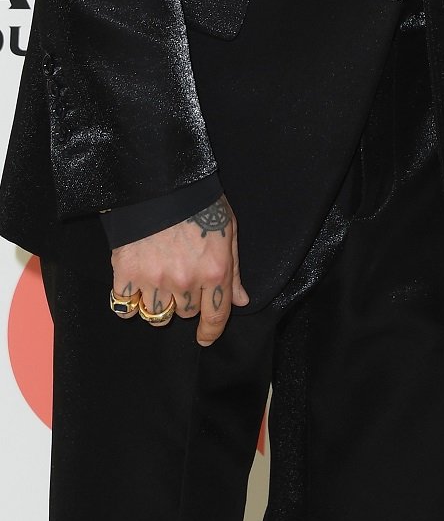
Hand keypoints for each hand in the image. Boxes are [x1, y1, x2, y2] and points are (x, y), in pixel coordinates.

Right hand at [110, 195, 248, 344]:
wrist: (161, 181)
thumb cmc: (200, 202)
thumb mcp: (229, 230)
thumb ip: (233, 270)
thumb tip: (240, 301)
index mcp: (215, 271)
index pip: (215, 317)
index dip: (211, 332)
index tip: (205, 338)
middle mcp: (186, 281)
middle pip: (186, 314)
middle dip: (186, 301)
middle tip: (181, 277)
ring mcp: (155, 280)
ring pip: (157, 315)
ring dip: (159, 304)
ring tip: (158, 282)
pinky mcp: (127, 275)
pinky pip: (125, 308)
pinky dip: (129, 303)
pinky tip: (134, 289)